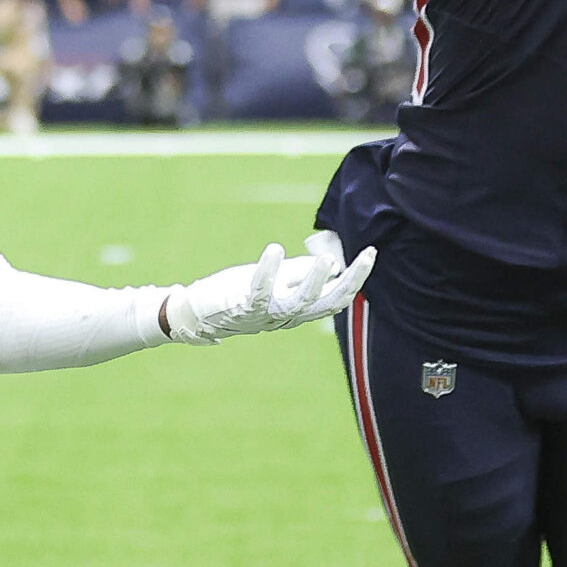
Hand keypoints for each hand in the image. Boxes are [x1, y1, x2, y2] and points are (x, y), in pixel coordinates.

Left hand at [162, 230, 374, 343]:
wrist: (196, 315)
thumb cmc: (236, 295)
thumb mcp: (272, 281)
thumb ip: (297, 272)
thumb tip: (328, 262)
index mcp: (297, 310)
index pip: (335, 298)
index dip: (355, 279)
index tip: (370, 254)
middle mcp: (286, 316)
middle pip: (327, 303)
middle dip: (350, 281)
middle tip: (367, 256)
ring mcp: (266, 314)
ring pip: (299, 302)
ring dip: (315, 281)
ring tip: (327, 261)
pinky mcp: (244, 307)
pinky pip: (260, 291)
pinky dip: (268, 271)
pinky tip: (275, 249)